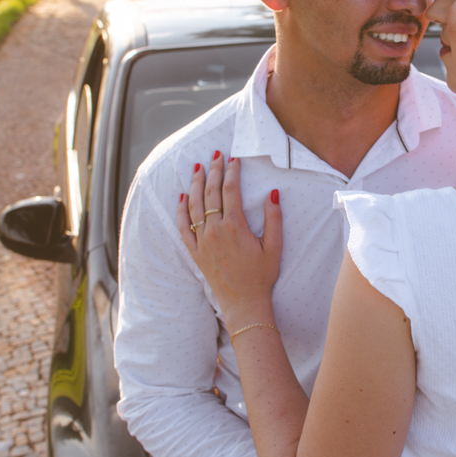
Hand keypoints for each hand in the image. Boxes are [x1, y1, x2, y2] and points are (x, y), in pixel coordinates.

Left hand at [178, 152, 282, 319]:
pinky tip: (182, 196)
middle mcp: (214, 230)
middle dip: (213, 170)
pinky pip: (183, 226)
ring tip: (197, 167)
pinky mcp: (194, 251)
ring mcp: (202, 240)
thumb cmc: (261, 276)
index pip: (230, 190)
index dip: (231, 172)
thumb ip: (274, 218)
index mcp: (234, 226)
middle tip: (215, 154)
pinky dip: (181, 210)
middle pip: (210, 192)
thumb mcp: (274, 247)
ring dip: (195, 183)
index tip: (233, 158)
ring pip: (194, 205)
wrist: (243, 302)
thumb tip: (272, 193)